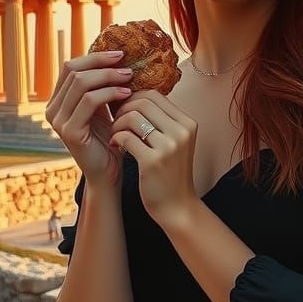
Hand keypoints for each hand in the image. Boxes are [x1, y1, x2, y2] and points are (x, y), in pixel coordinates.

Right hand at [44, 49, 134, 189]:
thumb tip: (119, 57)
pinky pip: (88, 101)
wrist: (109, 173)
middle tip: (127, 65)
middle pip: (73, 70)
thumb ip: (102, 87)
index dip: (95, 57)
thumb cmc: (110, 139)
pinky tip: (126, 94)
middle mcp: (53, 109)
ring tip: (130, 77)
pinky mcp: (70, 132)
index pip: (70, 66)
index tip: (120, 54)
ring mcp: (59, 121)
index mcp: (59, 100)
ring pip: (80, 83)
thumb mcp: (104, 108)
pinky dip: (109, 93)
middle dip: (102, 63)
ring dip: (108, 76)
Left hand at [110, 90, 200, 227]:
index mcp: (187, 123)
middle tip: (116, 122)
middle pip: (143, 101)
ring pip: (132, 116)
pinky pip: (126, 137)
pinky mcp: (153, 161)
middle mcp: (181, 131)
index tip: (122, 109)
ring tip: (115, 135)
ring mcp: (169, 146)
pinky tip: (116, 146)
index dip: (133, 97)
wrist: (177, 207)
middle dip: (123, 109)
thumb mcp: (173, 142)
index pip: (154, 94)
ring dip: (118, 124)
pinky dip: (116, 138)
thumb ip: (159, 120)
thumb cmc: (170, 172)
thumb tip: (132, 96)